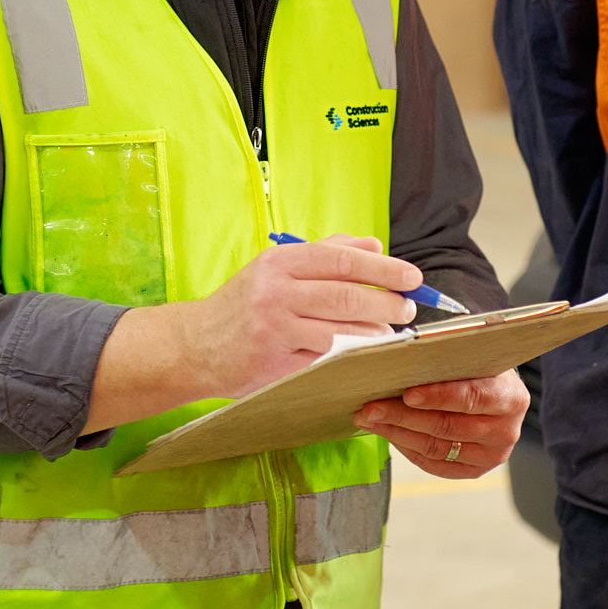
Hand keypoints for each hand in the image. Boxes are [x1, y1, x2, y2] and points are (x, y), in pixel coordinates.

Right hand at [182, 235, 422, 398]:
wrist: (196, 345)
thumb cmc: (245, 302)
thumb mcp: (277, 267)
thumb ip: (327, 252)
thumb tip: (374, 244)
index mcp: (279, 262)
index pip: (340, 260)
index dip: (382, 268)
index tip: (411, 277)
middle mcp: (275, 293)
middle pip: (345, 296)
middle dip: (386, 302)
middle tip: (408, 308)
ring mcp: (275, 330)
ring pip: (339, 331)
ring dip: (373, 333)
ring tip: (389, 331)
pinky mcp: (276, 364)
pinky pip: (324, 359)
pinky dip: (349, 355)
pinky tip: (361, 352)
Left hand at [352, 370, 529, 479]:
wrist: (498, 395)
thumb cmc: (480, 370)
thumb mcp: (473, 358)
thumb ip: (447, 360)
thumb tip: (402, 359)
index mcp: (510, 397)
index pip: (471, 397)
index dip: (437, 396)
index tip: (406, 394)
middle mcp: (505, 431)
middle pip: (446, 426)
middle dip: (402, 416)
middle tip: (371, 407)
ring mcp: (491, 455)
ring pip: (435, 446)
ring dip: (396, 432)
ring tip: (370, 419)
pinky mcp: (474, 470)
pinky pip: (434, 463)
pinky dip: (407, 448)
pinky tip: (388, 433)